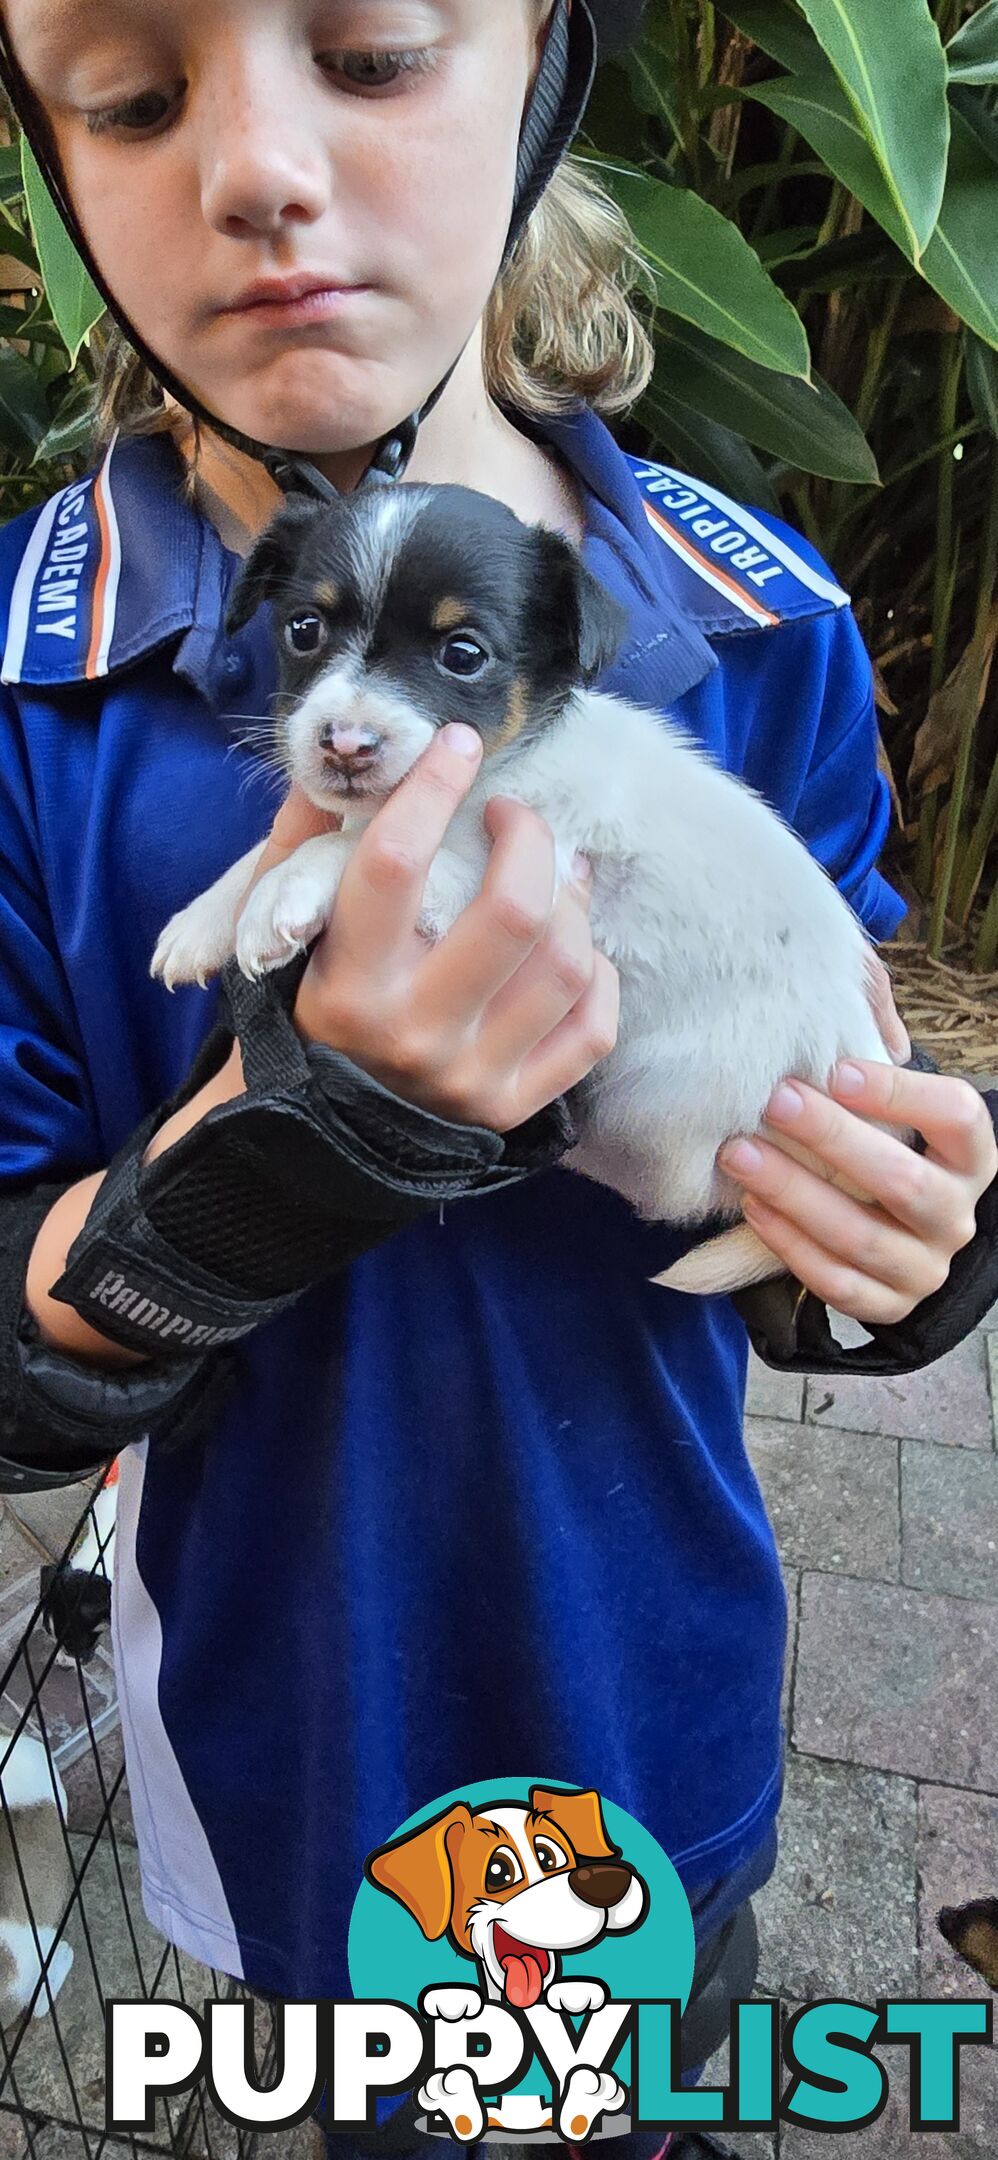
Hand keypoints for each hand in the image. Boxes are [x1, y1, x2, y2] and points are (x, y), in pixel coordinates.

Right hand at [240, 723, 619, 1133]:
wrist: (319, 1140)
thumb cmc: (304, 1012)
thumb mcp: (276, 933)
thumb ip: (300, 847)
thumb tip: (339, 766)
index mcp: (345, 984)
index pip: (394, 864)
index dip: (432, 789)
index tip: (456, 745)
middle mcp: (413, 1035)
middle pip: (512, 911)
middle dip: (528, 839)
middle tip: (513, 816)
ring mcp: (472, 1077)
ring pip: (565, 964)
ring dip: (571, 902)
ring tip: (553, 877)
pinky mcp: (515, 1109)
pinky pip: (593, 1027)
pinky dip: (595, 974)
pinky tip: (570, 948)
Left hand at [716, 1062, 997, 1326]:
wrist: (894, 1229)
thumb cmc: (882, 1144)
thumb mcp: (892, 1103)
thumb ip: (874, 1053)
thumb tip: (848, 1002)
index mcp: (971, 1156)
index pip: (958, 1117)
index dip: (900, 1093)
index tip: (835, 1067)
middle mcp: (957, 1215)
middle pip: (903, 1180)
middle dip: (834, 1140)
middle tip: (775, 1101)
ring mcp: (925, 1267)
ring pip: (861, 1237)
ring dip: (795, 1193)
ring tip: (740, 1154)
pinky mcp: (888, 1305)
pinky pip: (836, 1283)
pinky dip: (790, 1245)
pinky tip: (752, 1206)